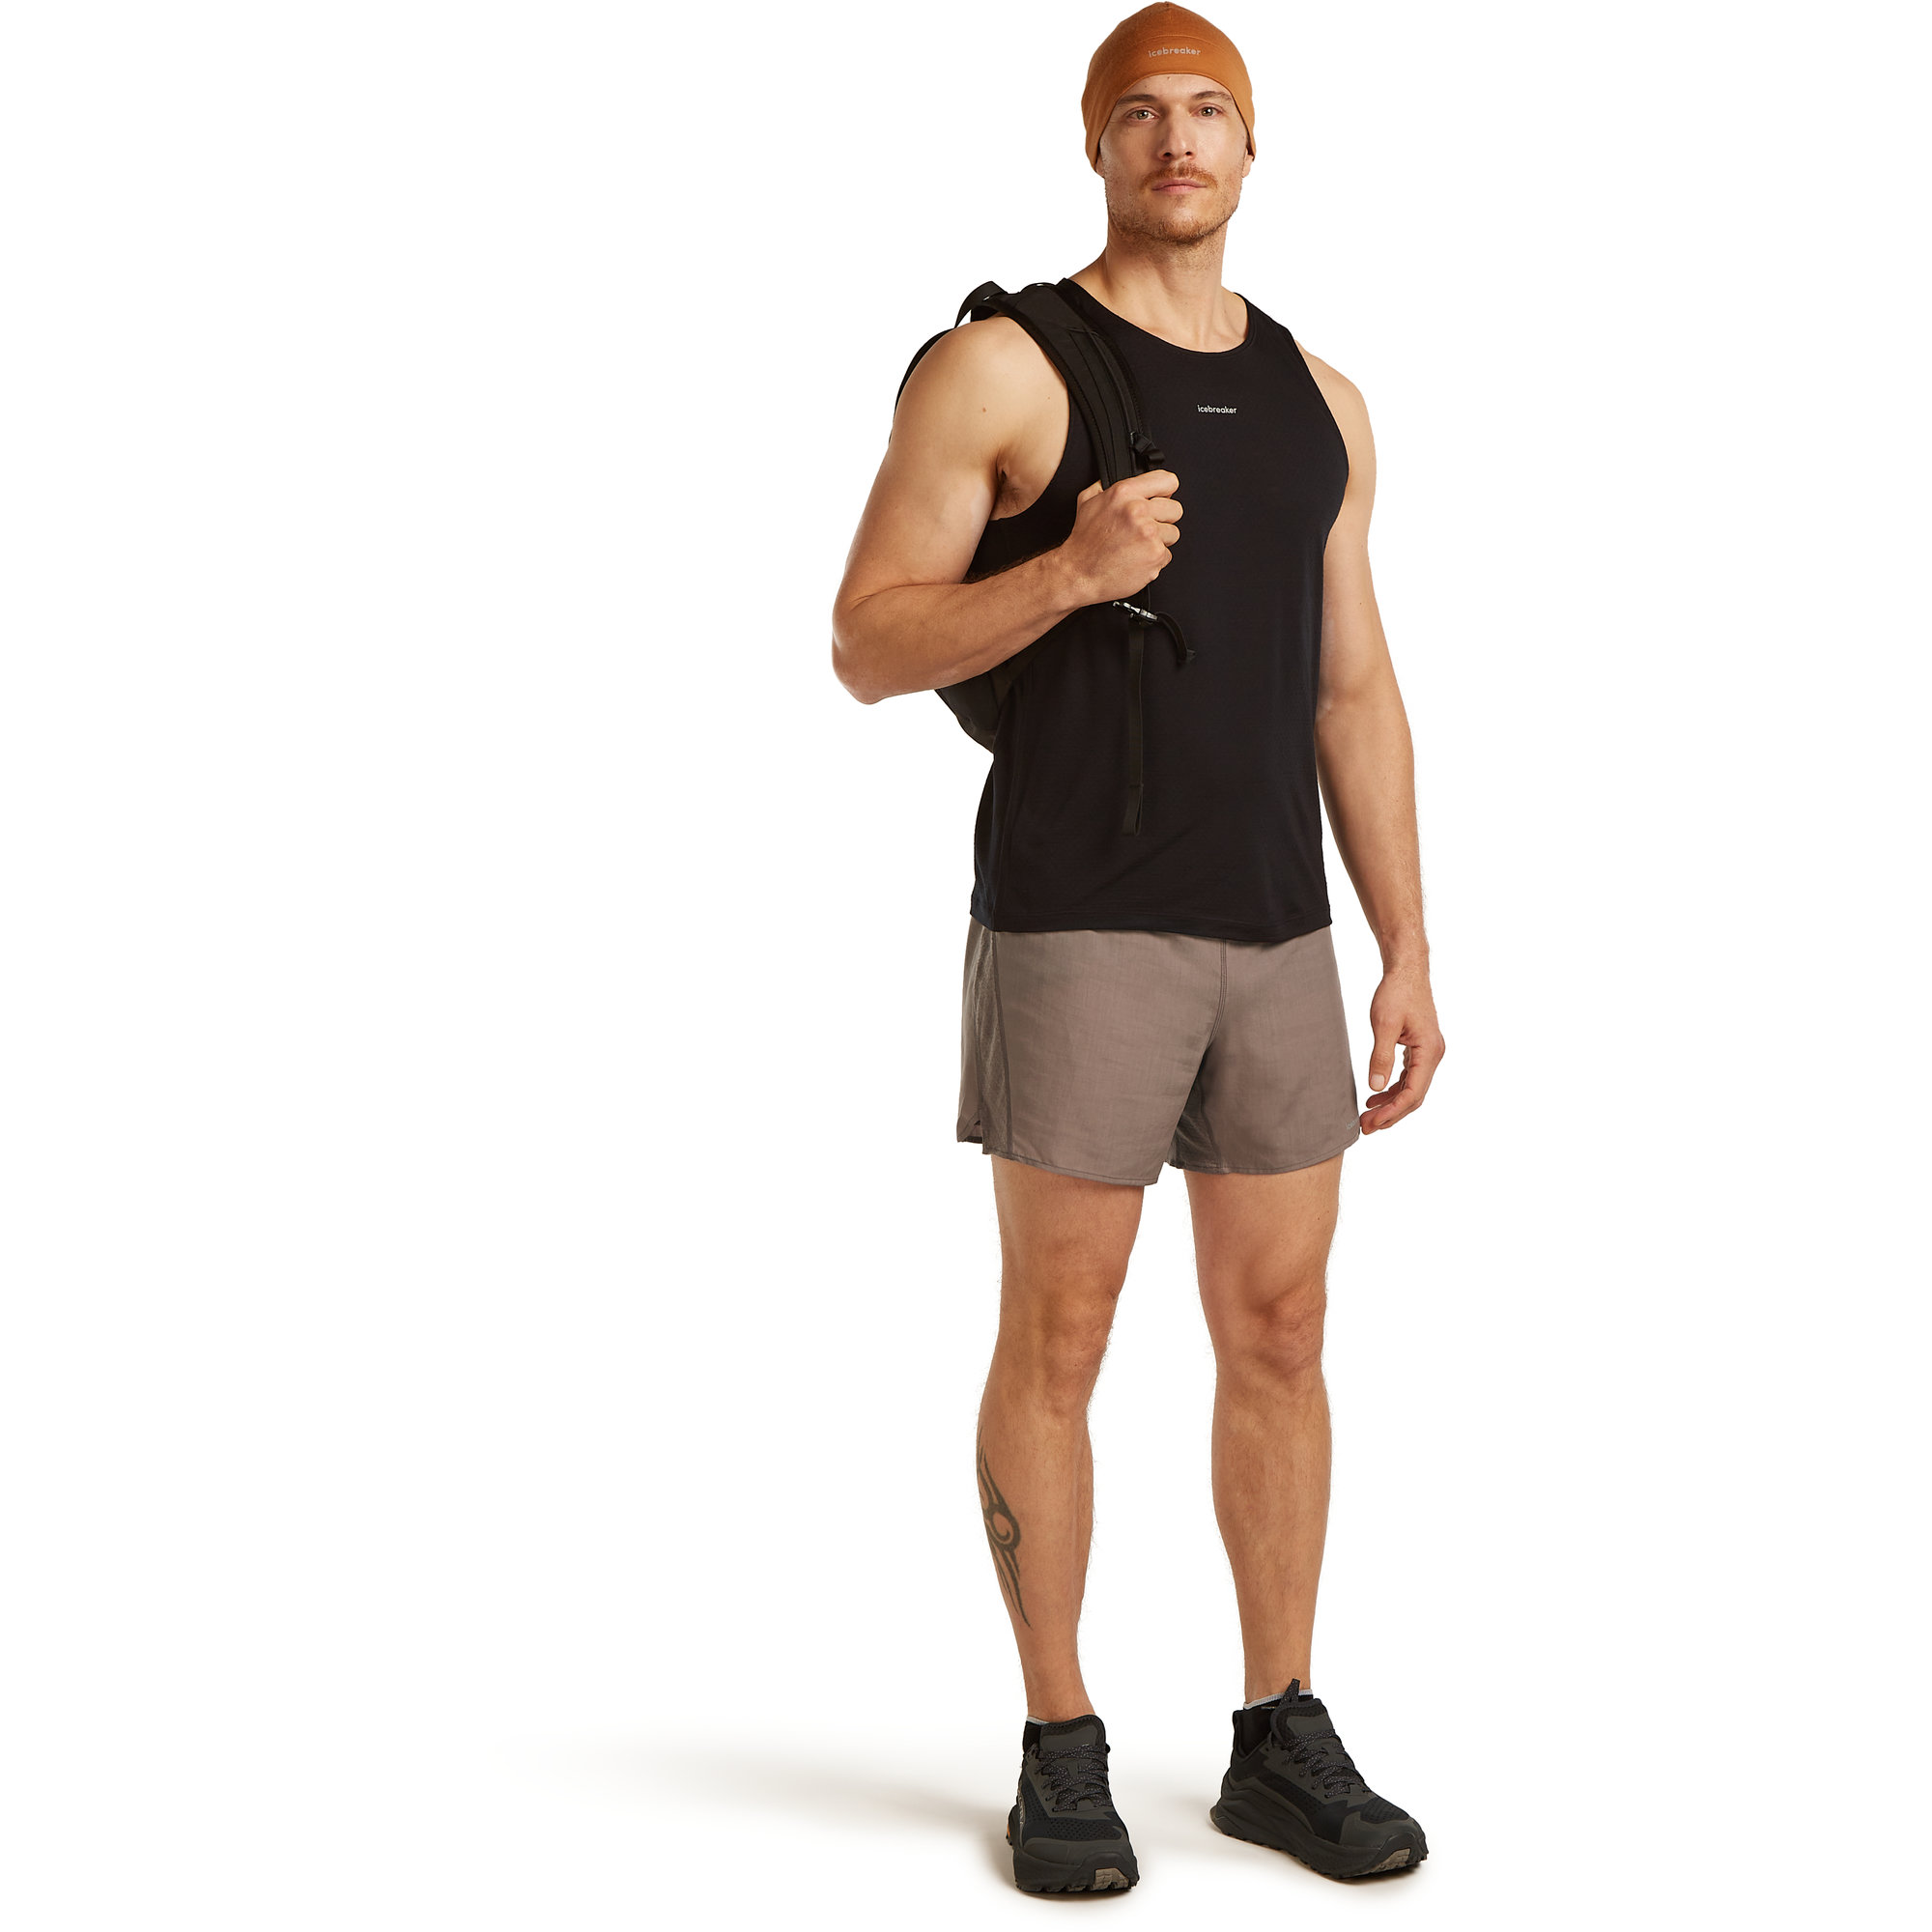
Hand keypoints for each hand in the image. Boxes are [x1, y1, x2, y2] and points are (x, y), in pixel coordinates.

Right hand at [1057, 471, 1181, 603]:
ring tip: (1138, 545)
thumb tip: (1121, 478)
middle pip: (1175, 509)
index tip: (1161, 498)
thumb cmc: (1084, 542)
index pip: (1167, 480)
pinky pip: (1167, 554)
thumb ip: (1107, 485)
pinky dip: (1154, 559)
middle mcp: (1138, 510)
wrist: (1079, 573)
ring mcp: (1149, 534)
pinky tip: (1137, 558)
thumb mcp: (1088, 501)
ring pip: (1173, 533)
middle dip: (1163, 519)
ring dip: (1160, 540)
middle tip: (1145, 528)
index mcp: (1124, 493)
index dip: (1165, 491)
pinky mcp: (1155, 555)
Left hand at [1360, 968, 1443, 1134]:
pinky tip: (1376, 1096)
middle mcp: (1433, 1055)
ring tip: (1367, 1116)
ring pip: (1412, 1088)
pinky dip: (1393, 1089)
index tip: (1372, 1123)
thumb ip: (1381, 1057)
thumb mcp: (1384, 1024)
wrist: (1406, 970)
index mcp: (1429, 1051)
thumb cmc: (1396, 992)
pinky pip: (1409, 1076)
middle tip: (1366, 1127)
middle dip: (1391, 1114)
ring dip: (1391, 1104)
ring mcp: (1428, 1052)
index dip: (1392, 1111)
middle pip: (1414, 1096)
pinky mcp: (1419, 1048)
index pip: (1413, 1093)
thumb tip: (1375, 1087)